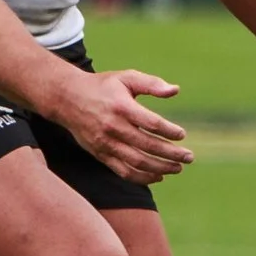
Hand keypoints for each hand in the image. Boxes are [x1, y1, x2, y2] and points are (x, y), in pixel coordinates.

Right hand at [46, 68, 190, 184]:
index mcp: (121, 107)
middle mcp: (112, 127)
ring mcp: (105, 143)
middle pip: (147, 145)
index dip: (169, 131)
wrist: (66, 98)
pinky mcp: (99, 153)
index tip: (182, 135)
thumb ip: (151, 84)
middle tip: (189, 157)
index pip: (151, 123)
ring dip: (160, 168)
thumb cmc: (103, 86)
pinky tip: (158, 177)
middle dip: (171, 154)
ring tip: (178, 168)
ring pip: (135, 162)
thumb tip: (175, 90)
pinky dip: (141, 177)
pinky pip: (121, 171)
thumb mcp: (126, 78)